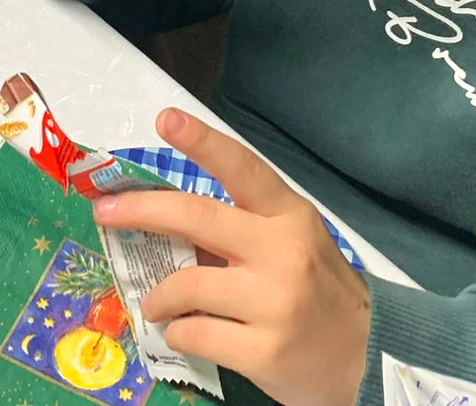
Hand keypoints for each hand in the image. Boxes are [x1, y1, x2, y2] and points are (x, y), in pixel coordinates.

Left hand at [96, 108, 371, 405]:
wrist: (369, 358)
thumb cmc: (320, 295)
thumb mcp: (292, 248)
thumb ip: (240, 232)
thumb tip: (166, 225)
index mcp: (289, 216)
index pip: (242, 168)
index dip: (202, 141)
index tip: (165, 118)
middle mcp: (283, 252)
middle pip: (198, 218)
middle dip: (142, 210)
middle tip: (105, 211)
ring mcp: (275, 303)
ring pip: (187, 285)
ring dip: (158, 296)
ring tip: (155, 304)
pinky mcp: (265, 351)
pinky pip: (195, 334)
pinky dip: (177, 333)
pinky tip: (184, 333)